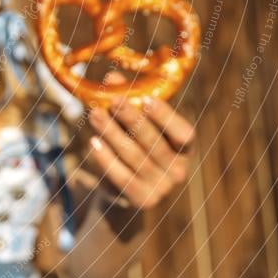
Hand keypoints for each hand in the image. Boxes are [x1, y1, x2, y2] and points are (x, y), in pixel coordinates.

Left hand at [87, 71, 196, 209]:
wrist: (120, 191)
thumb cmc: (129, 146)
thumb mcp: (131, 124)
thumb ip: (126, 101)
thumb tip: (112, 78)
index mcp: (184, 149)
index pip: (184, 134)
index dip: (166, 117)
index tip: (145, 98)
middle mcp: (179, 170)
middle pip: (154, 143)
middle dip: (132, 119)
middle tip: (112, 100)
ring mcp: (162, 188)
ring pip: (134, 156)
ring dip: (112, 133)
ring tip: (95, 114)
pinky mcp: (142, 199)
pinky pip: (121, 176)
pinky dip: (106, 158)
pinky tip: (92, 141)